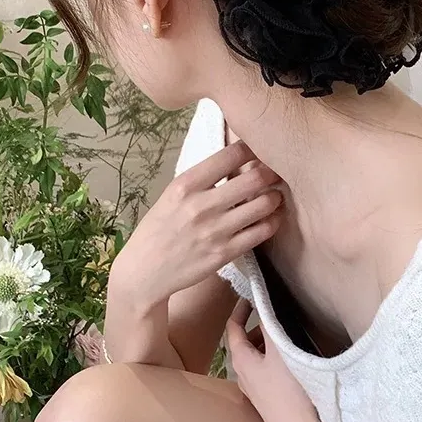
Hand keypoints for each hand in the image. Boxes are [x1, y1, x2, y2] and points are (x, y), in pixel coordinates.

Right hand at [110, 142, 282, 312]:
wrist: (144, 273)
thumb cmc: (159, 230)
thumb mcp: (172, 195)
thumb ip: (202, 180)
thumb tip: (237, 161)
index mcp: (186, 185)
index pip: (230, 155)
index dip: (252, 149)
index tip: (260, 150)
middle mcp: (201, 205)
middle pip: (255, 178)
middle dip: (272, 172)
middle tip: (277, 172)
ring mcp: (215, 231)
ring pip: (264, 204)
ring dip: (275, 197)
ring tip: (275, 195)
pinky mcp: (225, 253)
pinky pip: (262, 232)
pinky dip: (273, 221)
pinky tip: (272, 217)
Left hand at [226, 300, 344, 421]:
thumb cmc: (289, 390)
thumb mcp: (279, 349)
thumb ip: (270, 323)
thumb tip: (262, 300)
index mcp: (241, 361)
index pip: (233, 329)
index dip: (240, 309)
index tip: (250, 294)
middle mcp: (244, 377)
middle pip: (246, 345)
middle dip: (258, 328)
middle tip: (274, 314)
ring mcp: (258, 393)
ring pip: (258, 360)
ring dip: (268, 345)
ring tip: (287, 335)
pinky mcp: (272, 404)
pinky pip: (269, 374)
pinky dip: (277, 361)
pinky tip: (294, 362)